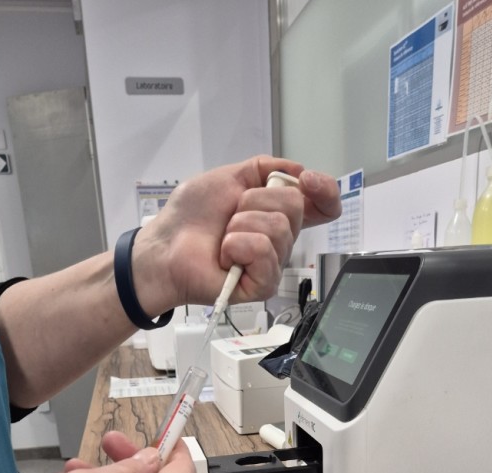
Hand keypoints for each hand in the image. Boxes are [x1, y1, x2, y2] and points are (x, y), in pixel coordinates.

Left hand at [131, 156, 340, 315]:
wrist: (165, 246)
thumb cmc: (191, 218)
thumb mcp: (230, 177)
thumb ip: (266, 168)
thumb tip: (298, 170)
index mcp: (277, 214)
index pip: (323, 206)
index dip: (325, 191)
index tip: (307, 181)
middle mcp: (280, 239)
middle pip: (295, 207)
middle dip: (256, 201)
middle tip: (232, 216)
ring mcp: (272, 263)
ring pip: (278, 228)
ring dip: (241, 225)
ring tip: (225, 238)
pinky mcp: (262, 284)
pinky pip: (264, 252)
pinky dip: (238, 246)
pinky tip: (226, 256)